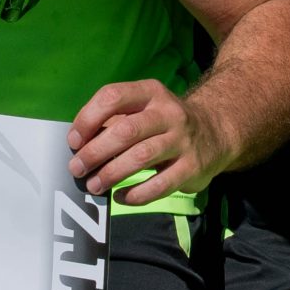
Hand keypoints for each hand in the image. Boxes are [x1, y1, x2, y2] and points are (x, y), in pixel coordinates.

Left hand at [67, 78, 235, 200]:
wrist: (216, 132)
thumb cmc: (164, 123)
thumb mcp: (143, 109)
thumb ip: (113, 120)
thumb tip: (78, 145)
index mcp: (151, 93)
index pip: (113, 96)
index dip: (88, 119)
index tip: (73, 141)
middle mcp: (169, 113)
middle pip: (126, 130)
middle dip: (95, 152)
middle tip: (77, 168)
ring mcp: (183, 140)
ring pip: (141, 157)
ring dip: (111, 174)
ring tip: (94, 185)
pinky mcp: (192, 167)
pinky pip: (160, 185)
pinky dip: (135, 194)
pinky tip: (121, 197)